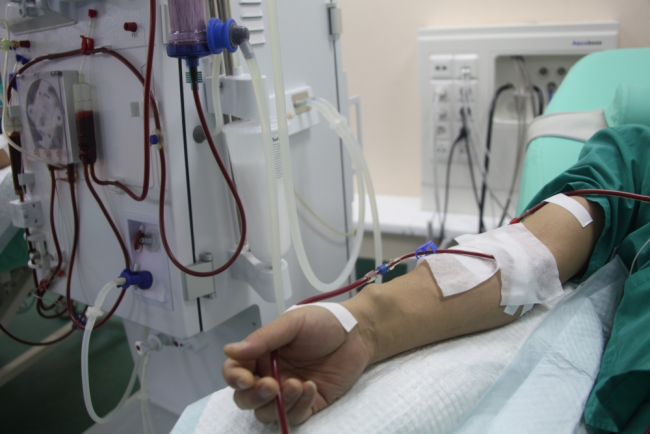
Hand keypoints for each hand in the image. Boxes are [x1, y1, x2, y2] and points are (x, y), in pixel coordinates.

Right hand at [222, 303, 373, 424]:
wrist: (357, 334)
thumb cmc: (323, 323)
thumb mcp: (292, 324)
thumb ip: (263, 338)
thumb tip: (229, 350)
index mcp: (260, 354)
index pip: (234, 372)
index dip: (234, 378)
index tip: (246, 379)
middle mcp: (269, 375)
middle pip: (245, 399)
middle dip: (255, 397)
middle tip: (272, 385)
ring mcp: (287, 392)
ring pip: (266, 413)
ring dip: (278, 404)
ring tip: (297, 384)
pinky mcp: (308, 404)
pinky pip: (294, 417)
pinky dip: (299, 407)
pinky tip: (311, 387)